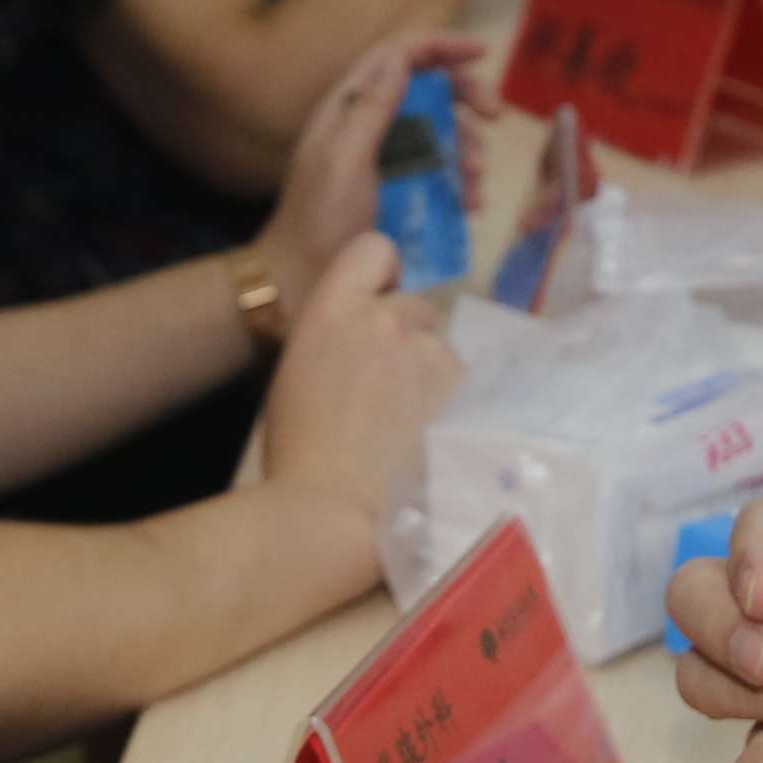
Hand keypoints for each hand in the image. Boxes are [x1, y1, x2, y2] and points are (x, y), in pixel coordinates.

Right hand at [249, 231, 461, 564]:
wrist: (328, 513)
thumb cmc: (296, 455)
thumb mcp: (299, 376)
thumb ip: (337, 340)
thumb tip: (364, 341)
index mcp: (332, 311)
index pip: (374, 249)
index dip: (380, 276)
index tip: (376, 310)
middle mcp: (385, 317)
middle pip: (415, 307)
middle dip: (407, 340)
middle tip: (390, 395)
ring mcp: (430, 351)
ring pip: (441, 351)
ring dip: (432, 378)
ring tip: (410, 431)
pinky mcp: (465, 388)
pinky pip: (465, 385)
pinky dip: (454, 408)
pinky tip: (432, 443)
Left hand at [256, 32, 492, 321]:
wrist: (302, 283)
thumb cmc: (318, 220)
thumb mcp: (344, 161)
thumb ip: (371, 109)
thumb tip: (400, 57)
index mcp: (349, 107)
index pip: (397, 55)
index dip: (439, 45)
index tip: (482, 52)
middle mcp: (371, 126)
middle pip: (429, 90)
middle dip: (467, 97)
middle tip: (495, 116)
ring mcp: (388, 160)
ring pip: (443, 134)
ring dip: (468, 149)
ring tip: (475, 181)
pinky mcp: (403, 193)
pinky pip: (443, 175)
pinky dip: (462, 184)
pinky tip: (471, 205)